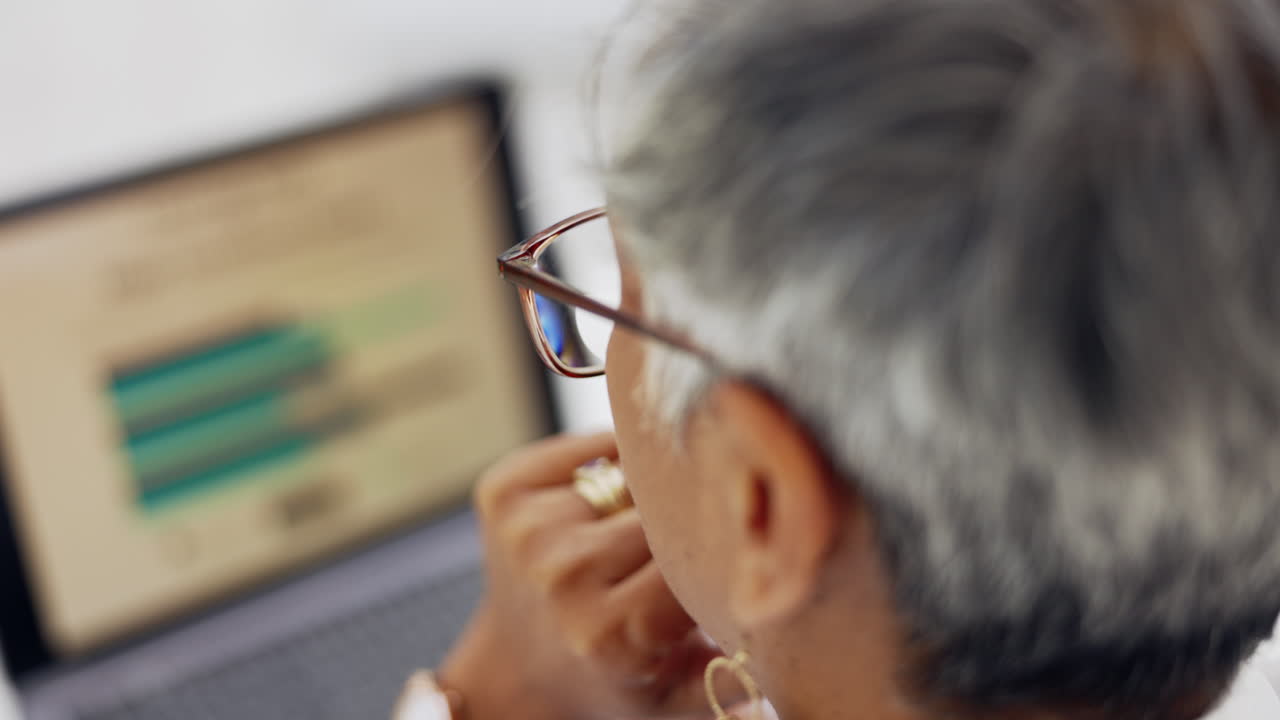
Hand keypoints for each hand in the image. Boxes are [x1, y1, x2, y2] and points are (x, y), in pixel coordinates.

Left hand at [437, 433, 731, 719]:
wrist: (516, 673)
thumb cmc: (612, 679)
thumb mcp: (678, 698)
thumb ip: (735, 671)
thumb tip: (785, 634)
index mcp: (612, 633)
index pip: (699, 556)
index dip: (726, 546)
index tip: (742, 546)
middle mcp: (563, 576)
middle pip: (665, 509)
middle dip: (685, 521)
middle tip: (689, 539)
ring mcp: (528, 529)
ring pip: (631, 474)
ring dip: (645, 495)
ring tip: (638, 531)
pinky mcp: (502, 490)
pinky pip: (590, 445)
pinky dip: (609, 460)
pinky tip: (603, 502)